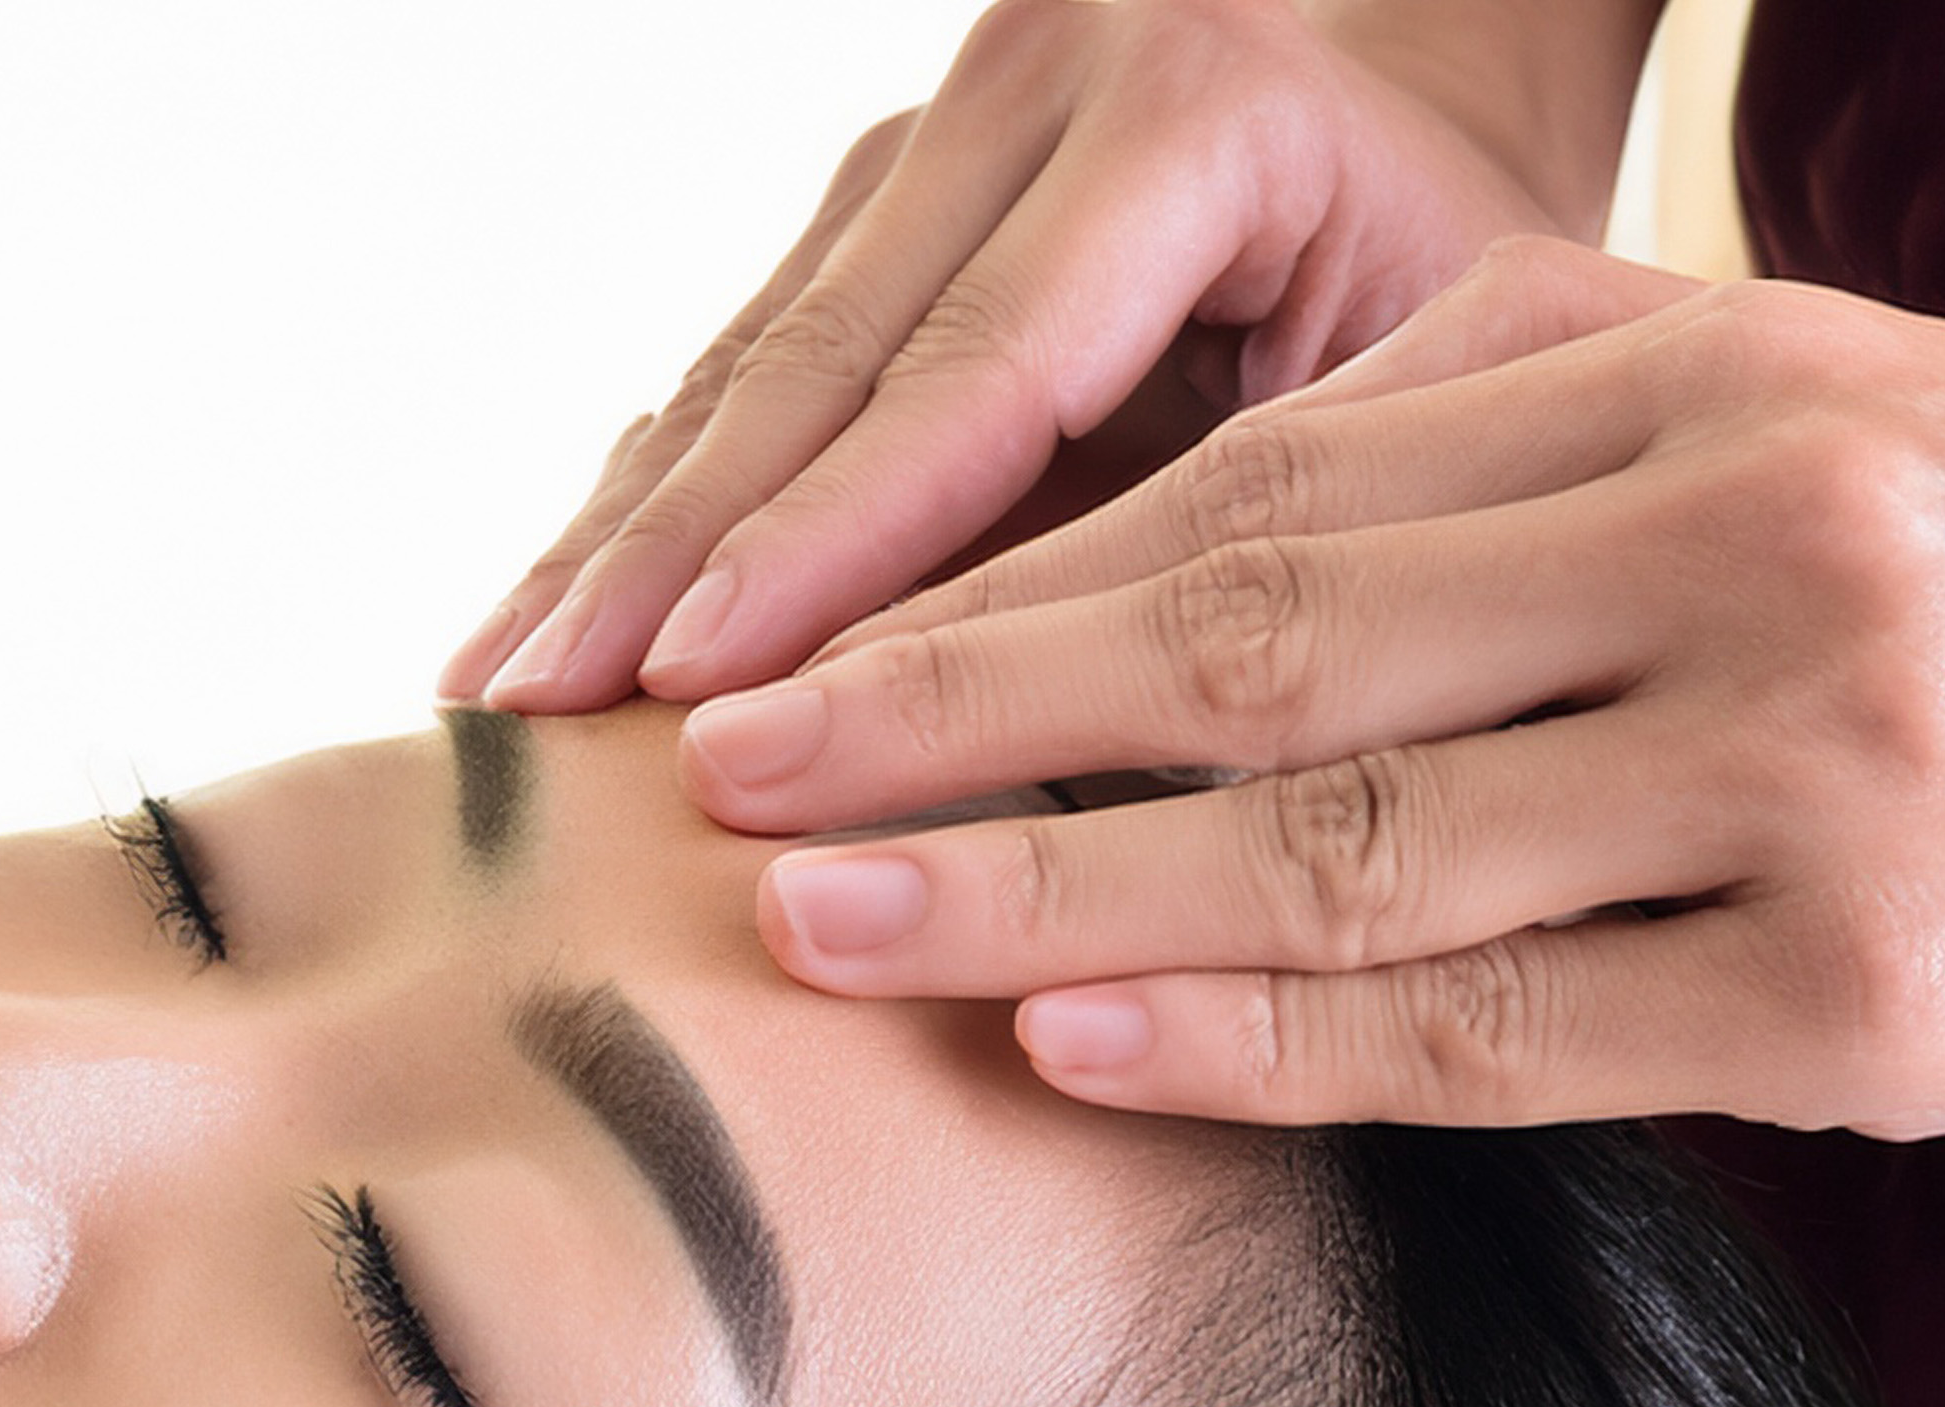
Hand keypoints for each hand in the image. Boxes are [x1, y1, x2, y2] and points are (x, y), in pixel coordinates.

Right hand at [438, 0, 1571, 714]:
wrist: (1439, 94)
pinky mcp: (865, 194)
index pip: (972, 376)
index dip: (824, 549)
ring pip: (739, 365)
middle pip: (810, 366)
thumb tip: (1062, 780)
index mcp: (1189, 116)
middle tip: (532, 718)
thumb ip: (1254, 535)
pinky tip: (538, 617)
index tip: (695, 694)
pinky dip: (635, 509)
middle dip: (659, 564)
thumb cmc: (1456, 284)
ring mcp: (926, 132)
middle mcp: (1027, 88)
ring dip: (607, 545)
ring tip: (488, 694)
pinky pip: (731, 366)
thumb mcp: (1424, 385)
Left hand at [679, 238, 1944, 1137]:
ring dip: (1049, 900)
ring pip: (1345, 857)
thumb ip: (1472, 447)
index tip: (791, 668)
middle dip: (962, 733)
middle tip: (732, 795)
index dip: (995, 599)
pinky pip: (1491, 1033)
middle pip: (1261, 659)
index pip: (1264, 506)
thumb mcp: (1755, 418)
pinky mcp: (1862, 1002)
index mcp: (1711, 391)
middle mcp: (1766, 561)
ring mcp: (1820, 785)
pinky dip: (1263, 1047)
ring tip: (831, 934)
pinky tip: (1069, 1046)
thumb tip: (1117, 540)